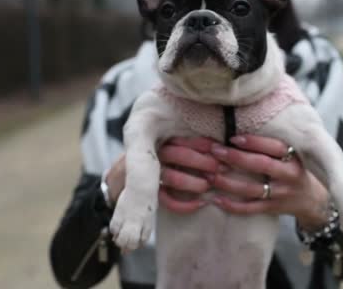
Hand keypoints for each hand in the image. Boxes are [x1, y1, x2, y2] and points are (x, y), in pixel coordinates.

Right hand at [104, 137, 221, 213]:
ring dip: (191, 182)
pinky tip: (199, 204)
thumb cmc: (159, 159)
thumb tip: (219, 140)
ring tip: (207, 185)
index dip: (197, 142)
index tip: (216, 147)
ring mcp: (148, 175)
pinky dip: (183, 204)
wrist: (123, 181)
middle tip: (218, 168)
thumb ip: (188, 140)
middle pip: (173, 154)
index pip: (176, 137)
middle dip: (199, 161)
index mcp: (157, 139)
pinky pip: (165, 200)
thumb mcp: (170, 142)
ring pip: (169, 176)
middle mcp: (151, 154)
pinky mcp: (147, 195)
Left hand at [208, 135, 331, 229]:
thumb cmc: (294, 169)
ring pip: (252, 189)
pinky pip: (251, 208)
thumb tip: (238, 129)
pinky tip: (216, 199)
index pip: (274, 147)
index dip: (253, 142)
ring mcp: (281, 194)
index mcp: (293, 157)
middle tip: (215, 151)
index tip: (233, 137)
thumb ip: (271, 144)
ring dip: (228, 182)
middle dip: (236, 158)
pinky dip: (232, 206)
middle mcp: (289, 175)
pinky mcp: (273, 209)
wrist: (313, 199)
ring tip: (209, 174)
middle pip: (261, 165)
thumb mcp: (292, 154)